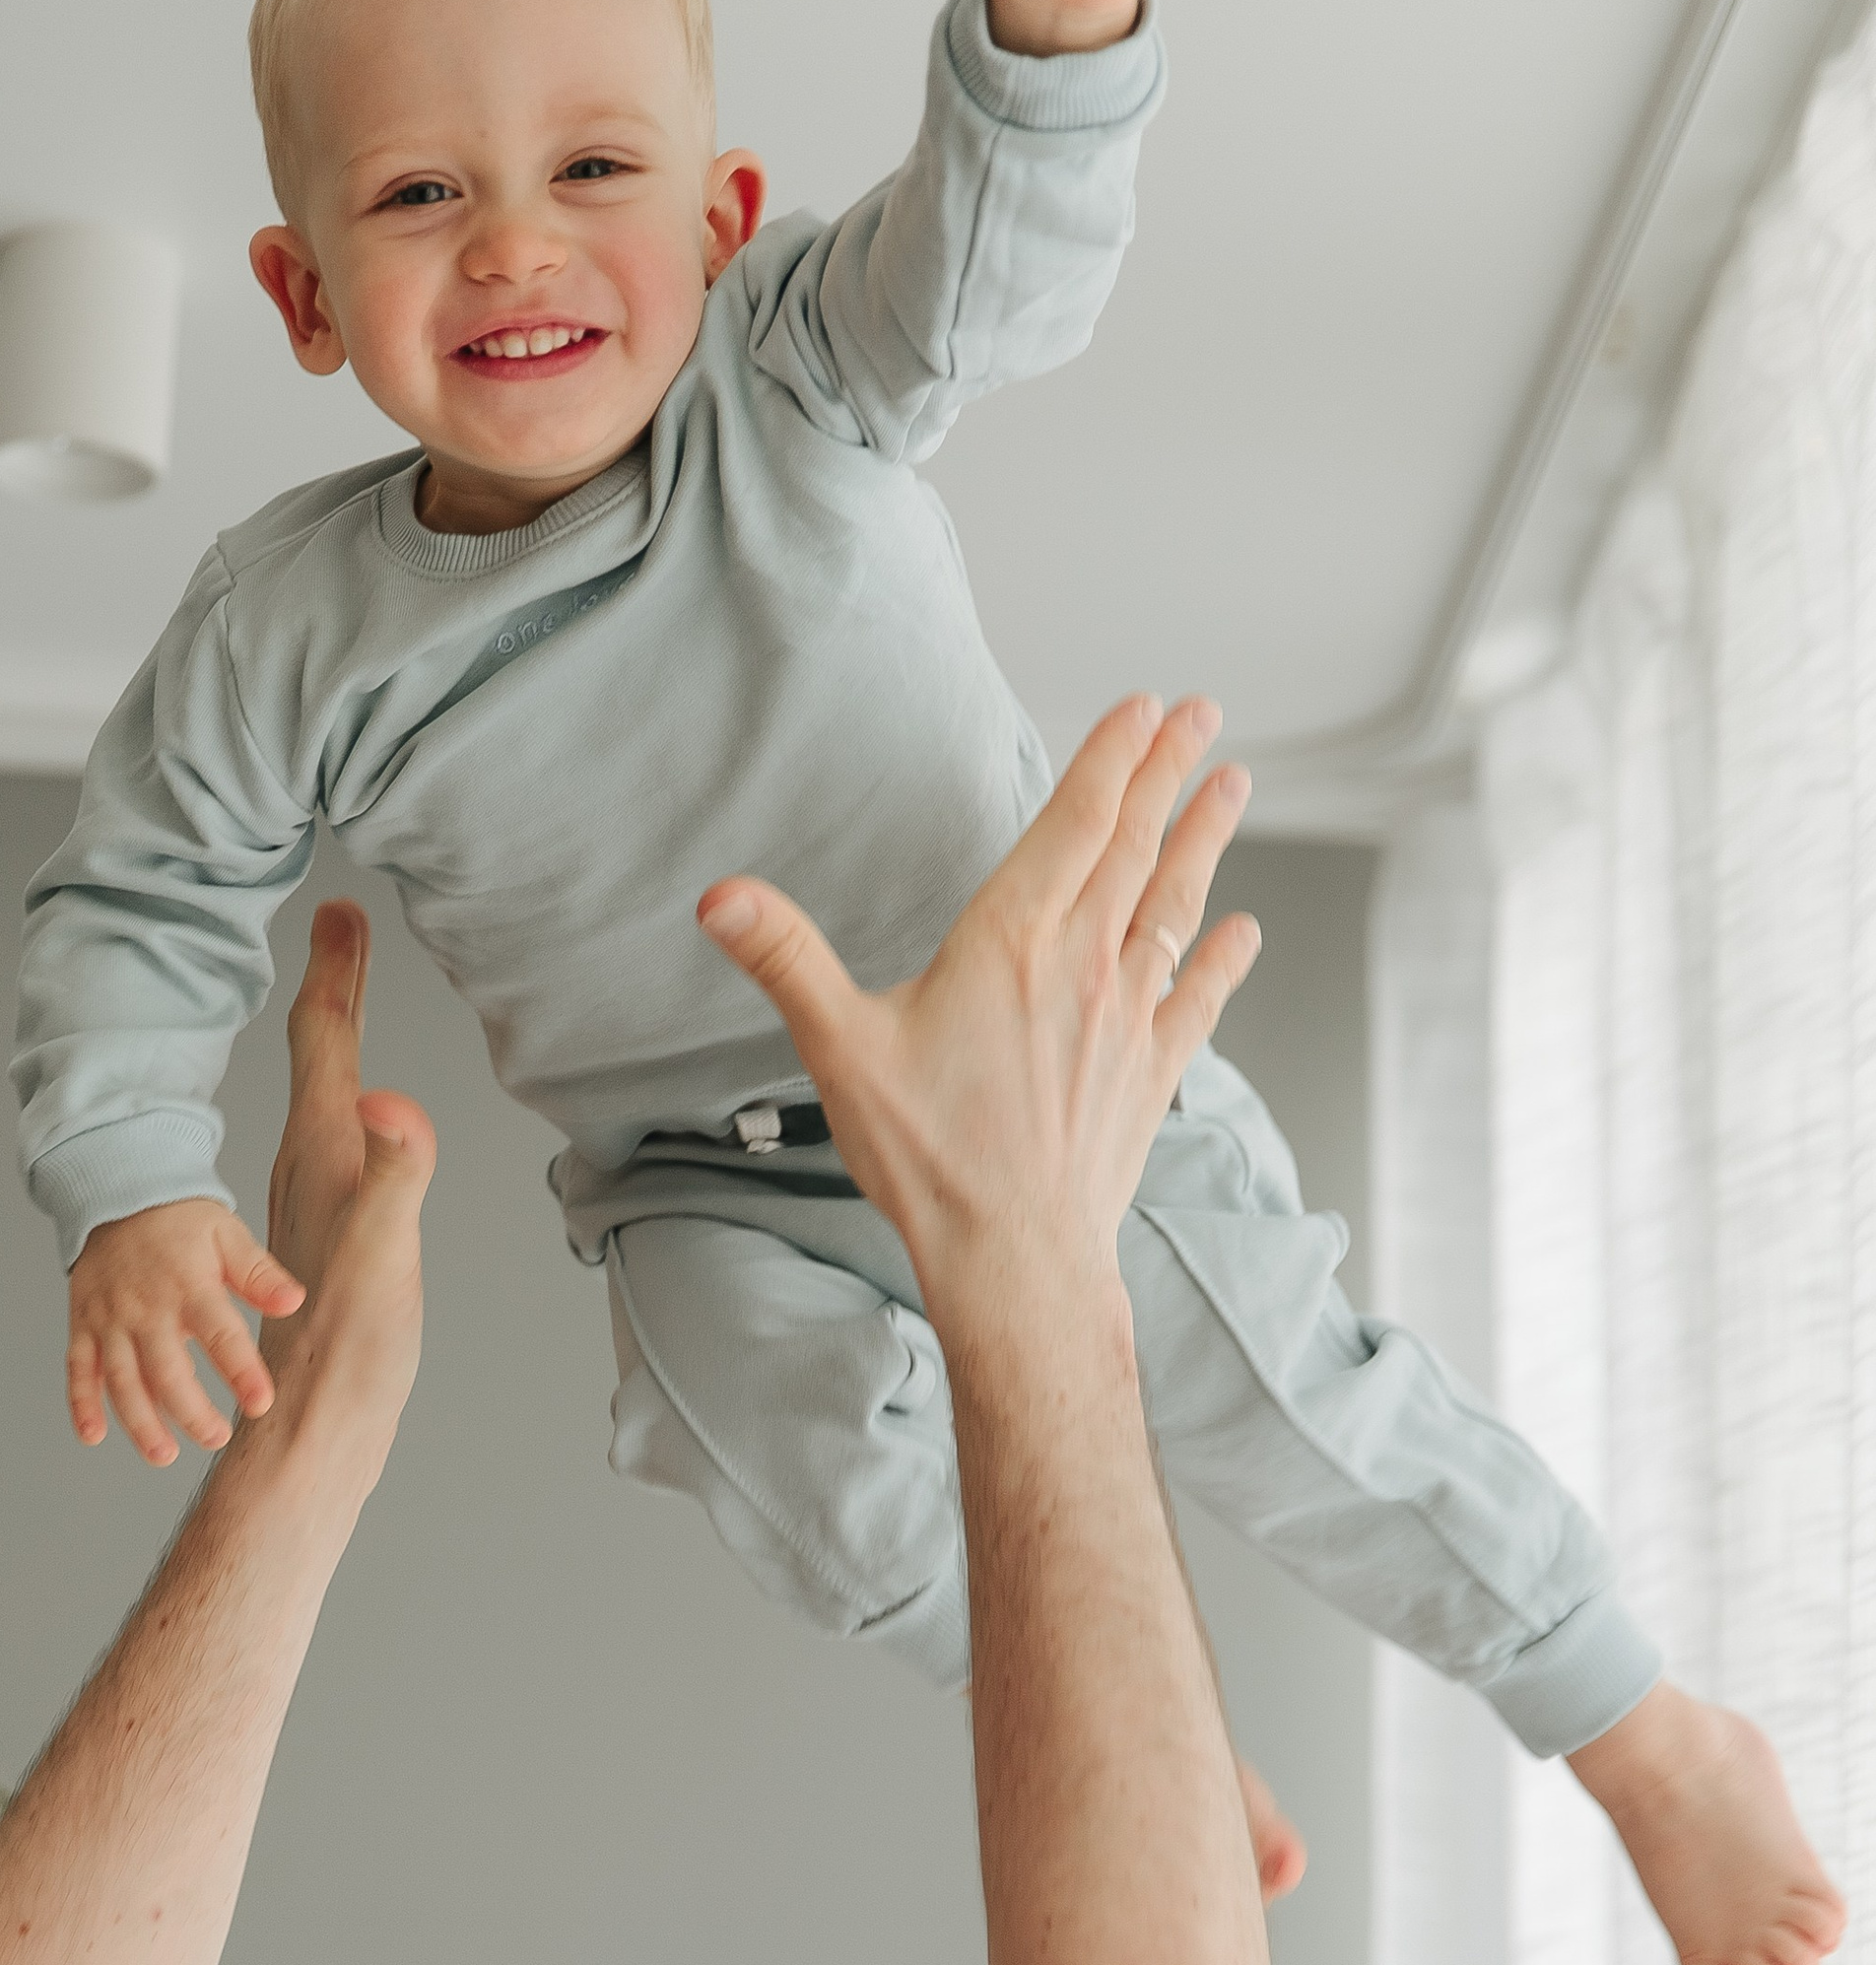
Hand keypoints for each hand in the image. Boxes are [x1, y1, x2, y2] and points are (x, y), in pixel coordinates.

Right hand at [67, 1199, 304, 1464]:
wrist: (118, 1193)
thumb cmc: (181, 1222)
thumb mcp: (227, 1235)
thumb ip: (259, 1274)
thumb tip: (294, 1302)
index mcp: (189, 1286)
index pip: (220, 1335)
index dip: (240, 1372)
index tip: (261, 1404)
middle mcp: (145, 1308)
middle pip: (166, 1369)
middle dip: (191, 1411)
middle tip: (217, 1439)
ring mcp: (110, 1319)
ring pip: (121, 1379)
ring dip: (140, 1421)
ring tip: (163, 1454)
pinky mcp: (83, 1325)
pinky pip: (78, 1368)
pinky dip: (80, 1403)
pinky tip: (92, 1436)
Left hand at [246, 898, 435, 1470]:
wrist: (312, 1432)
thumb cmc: (349, 1348)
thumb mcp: (383, 1252)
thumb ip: (392, 1173)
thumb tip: (387, 1099)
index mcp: (321, 1155)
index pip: (328, 1042)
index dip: (338, 971)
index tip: (341, 908)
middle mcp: (311, 1169)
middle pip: (323, 1057)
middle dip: (336, 984)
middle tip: (342, 923)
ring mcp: (319, 1204)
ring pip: (326, 1098)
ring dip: (336, 1041)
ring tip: (342, 1005)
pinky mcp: (331, 1237)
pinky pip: (342, 1146)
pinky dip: (352, 1106)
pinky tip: (360, 1127)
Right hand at [699, 695, 1256, 1330]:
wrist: (1016, 1259)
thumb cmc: (931, 1159)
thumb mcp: (840, 1048)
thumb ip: (786, 959)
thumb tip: (719, 896)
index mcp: (1010, 942)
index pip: (1075, 823)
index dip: (1112, 758)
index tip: (1144, 705)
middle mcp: (1081, 966)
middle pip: (1135, 847)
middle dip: (1168, 773)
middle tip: (1202, 713)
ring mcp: (1125, 1018)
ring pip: (1173, 908)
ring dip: (1204, 841)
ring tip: (1233, 786)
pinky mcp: (1149, 1073)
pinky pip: (1197, 999)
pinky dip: (1223, 958)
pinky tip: (1244, 929)